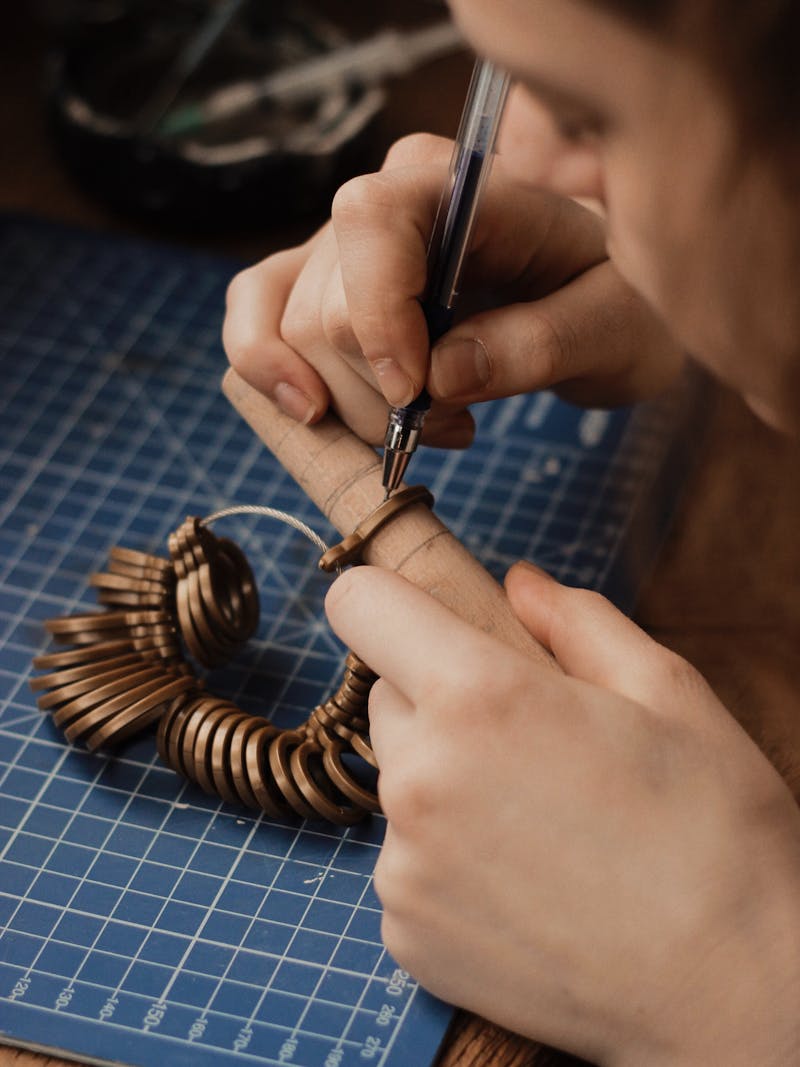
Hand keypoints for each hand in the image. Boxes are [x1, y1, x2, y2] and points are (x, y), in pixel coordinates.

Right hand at [223, 133, 683, 447]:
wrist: (592, 301)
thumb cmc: (611, 300)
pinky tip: (314, 414)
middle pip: (327, 307)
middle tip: (454, 421)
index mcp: (459, 182)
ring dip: (351, 404)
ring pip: (291, 334)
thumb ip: (540, 343)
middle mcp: (386, 199)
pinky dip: (271, 375)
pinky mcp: (320, 288)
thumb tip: (441, 375)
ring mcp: (343, 246)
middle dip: (380, 391)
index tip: (417, 394)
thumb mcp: (614, 325)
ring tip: (430, 422)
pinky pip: (256, 320)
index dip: (380, 322)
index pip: (372, 225)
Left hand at [325, 564, 799, 1065]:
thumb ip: (576, 619)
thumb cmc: (714, 833)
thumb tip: (519, 584)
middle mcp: (419, 778)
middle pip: (388, 695)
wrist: (735, 990)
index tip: (426, 621)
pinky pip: (405, 860)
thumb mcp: (667, 692)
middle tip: (528, 739)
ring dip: (446, 782)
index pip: (359, 603)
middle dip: (441, 700)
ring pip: (399, 780)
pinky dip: (446, 860)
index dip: (391, 600)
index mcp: (477, 697)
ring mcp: (404, 865)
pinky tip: (524, 881)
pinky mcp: (405, 931)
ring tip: (538, 820)